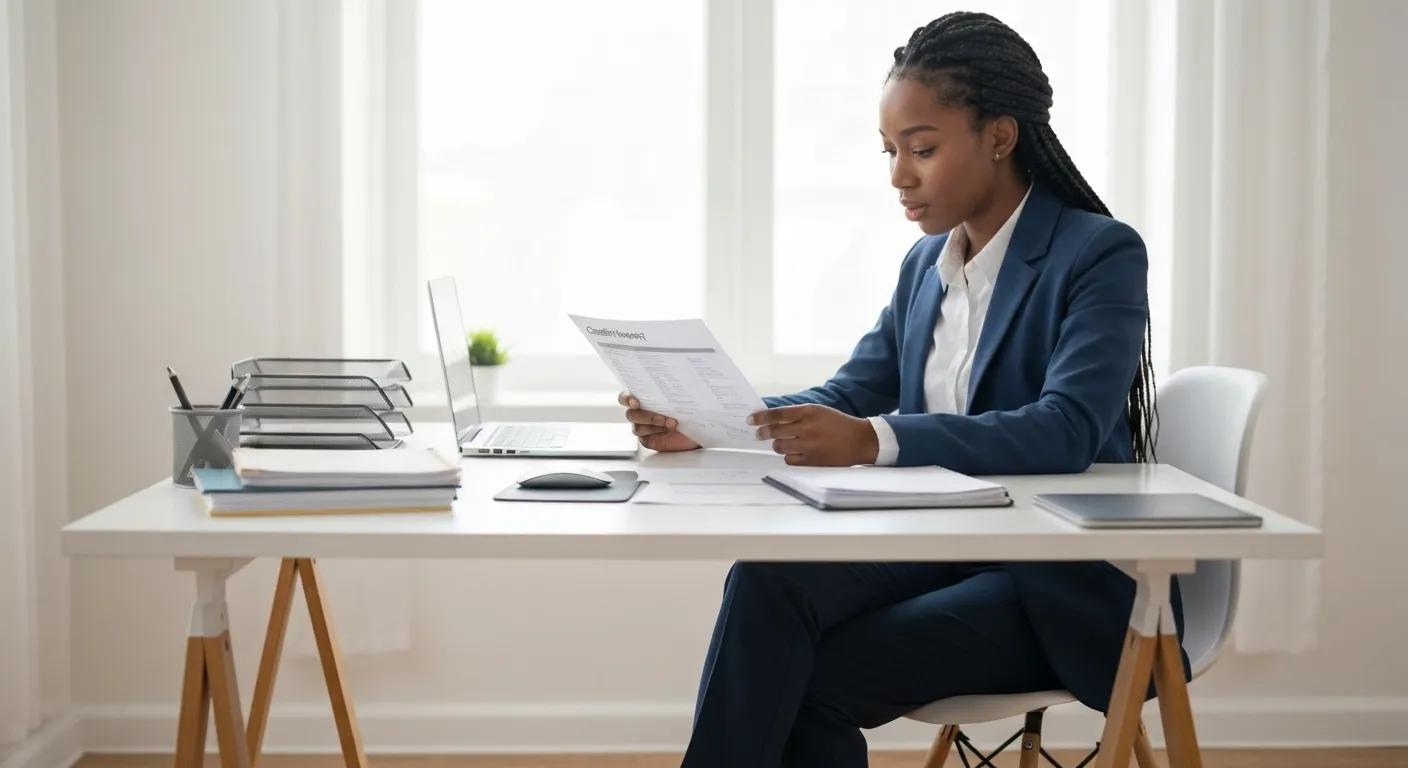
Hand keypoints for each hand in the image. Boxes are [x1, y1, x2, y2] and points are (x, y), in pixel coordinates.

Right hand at [618, 392, 700, 451]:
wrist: (697, 425)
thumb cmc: (687, 408)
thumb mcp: (682, 396)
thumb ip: (673, 390)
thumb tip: (675, 381)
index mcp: (641, 398)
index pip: (625, 398)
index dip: (626, 399)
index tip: (635, 402)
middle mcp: (639, 413)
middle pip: (631, 415)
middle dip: (647, 416)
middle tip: (663, 417)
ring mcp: (643, 428)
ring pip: (638, 428)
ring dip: (654, 426)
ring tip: (671, 424)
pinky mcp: (648, 440)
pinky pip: (646, 439)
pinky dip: (656, 436)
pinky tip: (668, 432)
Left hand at [747, 404, 879, 465]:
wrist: (859, 440)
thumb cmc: (837, 424)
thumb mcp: (818, 411)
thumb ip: (797, 414)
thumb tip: (772, 419)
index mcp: (808, 412)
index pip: (777, 414)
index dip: (760, 418)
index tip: (750, 420)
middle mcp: (807, 428)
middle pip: (774, 431)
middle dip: (763, 433)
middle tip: (758, 434)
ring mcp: (809, 445)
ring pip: (779, 447)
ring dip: (777, 445)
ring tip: (782, 442)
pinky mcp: (812, 460)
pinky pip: (789, 460)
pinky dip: (789, 456)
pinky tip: (795, 452)